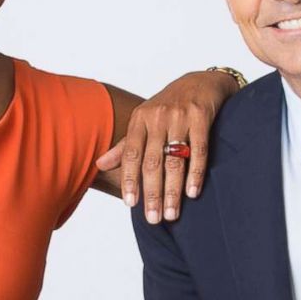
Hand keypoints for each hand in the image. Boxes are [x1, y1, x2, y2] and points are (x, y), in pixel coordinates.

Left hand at [97, 69, 238, 221]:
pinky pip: (199, 150)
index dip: (130, 180)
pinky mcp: (201, 117)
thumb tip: (99, 165)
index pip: (131, 155)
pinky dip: (196, 173)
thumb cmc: (168, 106)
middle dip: (152, 193)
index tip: (130, 204)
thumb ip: (124, 146)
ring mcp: (180, 117)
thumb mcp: (143, 121)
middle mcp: (157, 118)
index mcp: (139, 119)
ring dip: (173, 190)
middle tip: (153, 218)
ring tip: (171, 214)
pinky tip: (192, 192)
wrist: (201, 81)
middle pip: (152, 162)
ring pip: (174, 160)